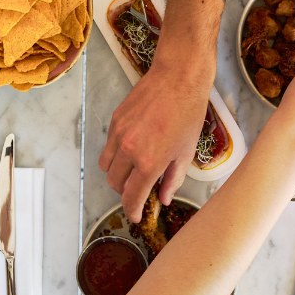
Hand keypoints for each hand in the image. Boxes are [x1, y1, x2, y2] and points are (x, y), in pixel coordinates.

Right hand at [99, 60, 212, 221]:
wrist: (178, 78)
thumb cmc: (188, 114)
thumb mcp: (186, 152)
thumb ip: (172, 179)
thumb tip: (164, 197)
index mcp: (148, 163)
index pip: (131, 197)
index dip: (133, 210)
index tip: (137, 216)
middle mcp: (128, 151)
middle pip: (114, 184)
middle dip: (125, 192)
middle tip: (140, 189)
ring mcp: (118, 134)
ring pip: (106, 166)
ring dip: (117, 174)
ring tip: (133, 169)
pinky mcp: (114, 120)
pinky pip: (108, 146)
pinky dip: (116, 154)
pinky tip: (133, 148)